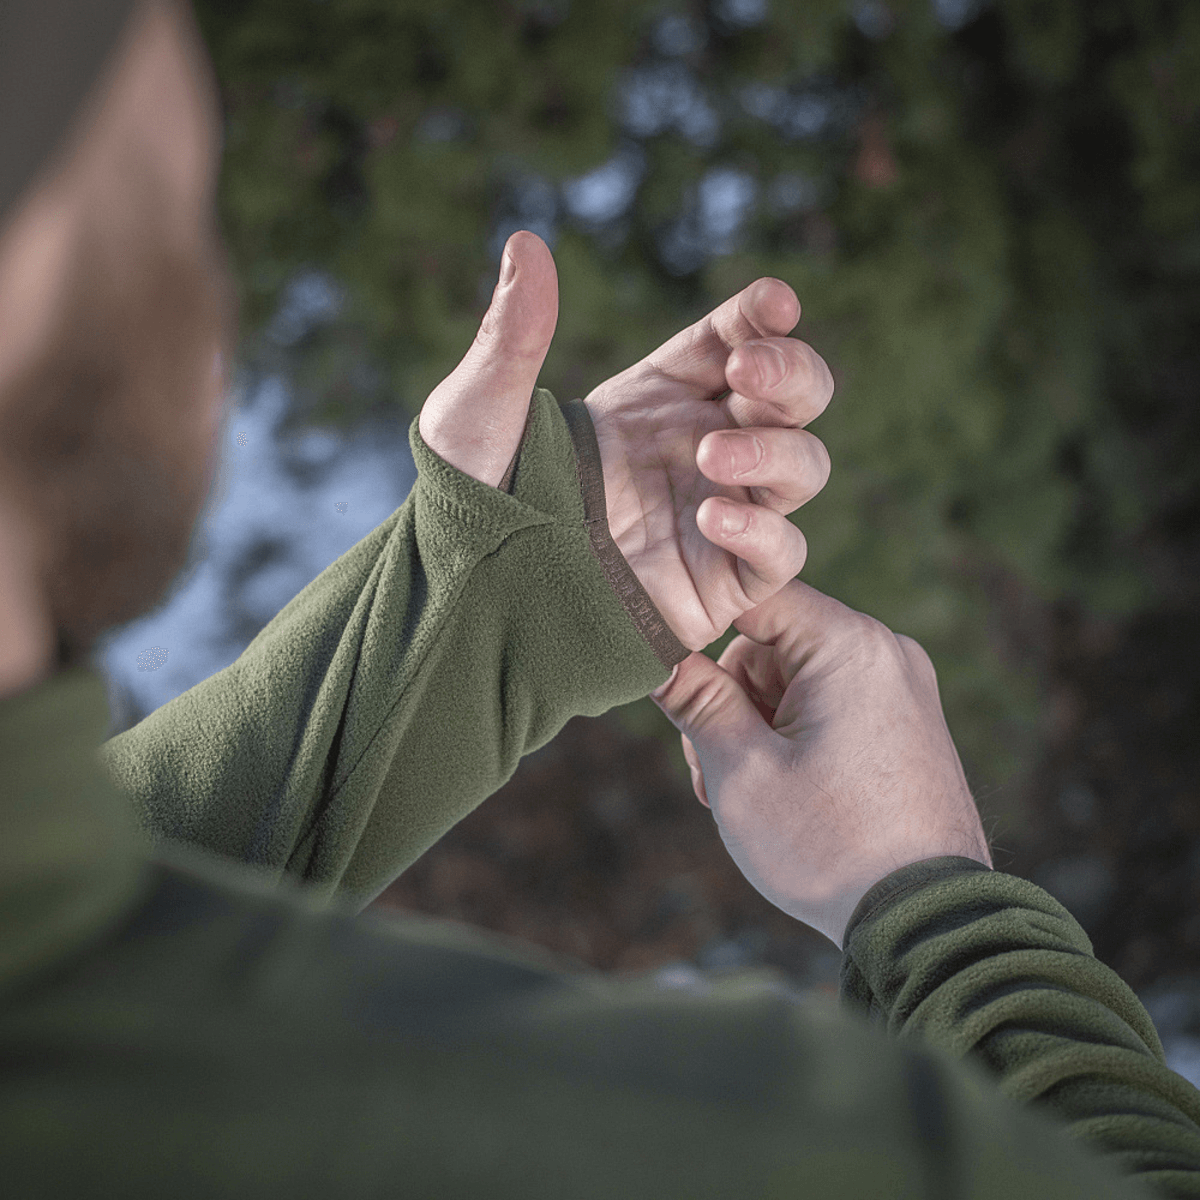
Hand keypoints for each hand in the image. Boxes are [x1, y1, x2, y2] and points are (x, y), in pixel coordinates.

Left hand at [418, 231, 833, 650]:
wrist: (475, 600)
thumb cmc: (474, 501)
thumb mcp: (480, 411)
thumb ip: (511, 334)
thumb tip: (524, 243)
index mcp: (659, 396)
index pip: (737, 337)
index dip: (765, 315)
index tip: (773, 303)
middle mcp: (701, 446)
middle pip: (796, 395)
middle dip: (793, 372)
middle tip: (750, 370)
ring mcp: (719, 512)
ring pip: (804, 467)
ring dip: (777, 450)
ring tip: (709, 455)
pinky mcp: (722, 581)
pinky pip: (782, 554)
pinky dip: (765, 533)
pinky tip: (711, 519)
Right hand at [650, 578, 993, 949]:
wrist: (927, 922)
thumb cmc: (829, 845)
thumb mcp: (741, 770)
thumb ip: (693, 699)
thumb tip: (654, 653)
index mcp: (850, 646)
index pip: (751, 596)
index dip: (697, 624)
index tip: (666, 665)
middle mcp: (885, 653)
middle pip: (770, 644)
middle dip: (730, 700)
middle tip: (714, 769)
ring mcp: (902, 689)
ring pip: (794, 679)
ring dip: (757, 726)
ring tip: (750, 795)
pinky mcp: (905, 724)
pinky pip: (829, 705)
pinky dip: (794, 738)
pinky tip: (783, 792)